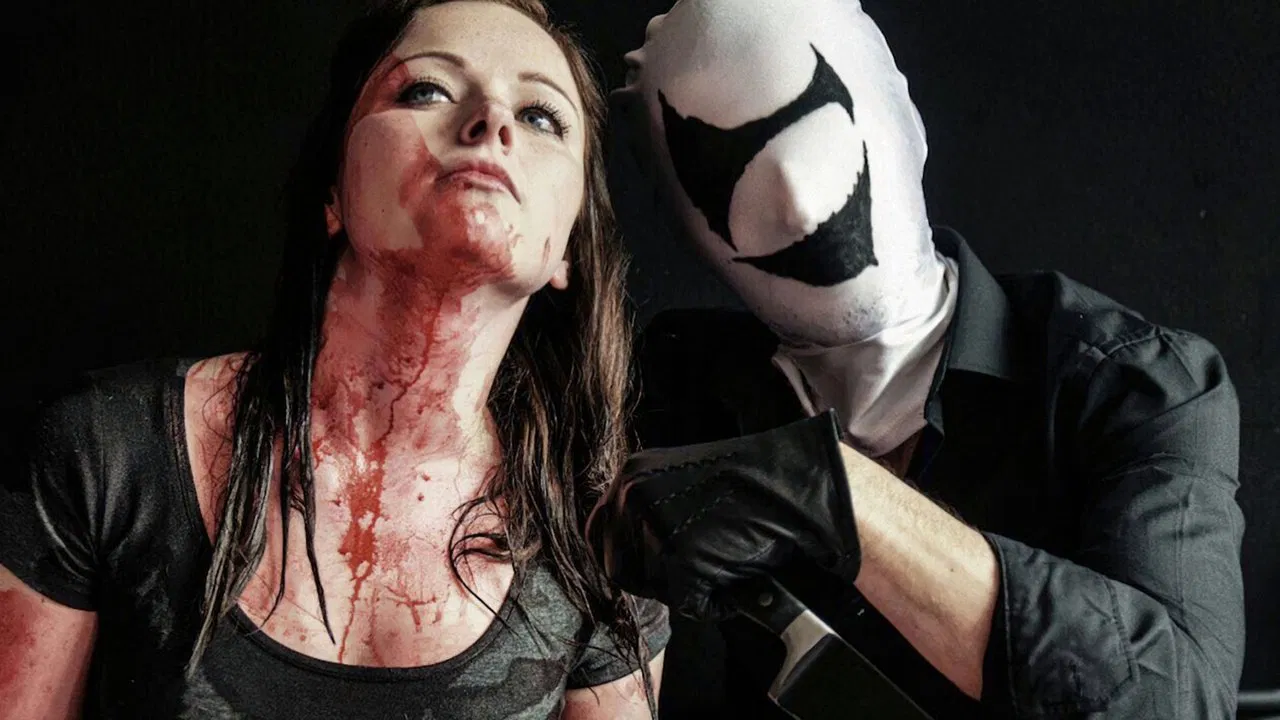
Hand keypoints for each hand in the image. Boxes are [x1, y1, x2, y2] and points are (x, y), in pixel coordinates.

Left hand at [587, 411, 860, 620]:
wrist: (800, 491)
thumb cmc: (751, 492)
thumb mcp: (679, 488)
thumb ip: (647, 511)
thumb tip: (624, 549)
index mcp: (629, 476)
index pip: (600, 536)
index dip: (630, 556)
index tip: (661, 560)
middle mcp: (632, 497)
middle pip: (621, 568)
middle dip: (659, 575)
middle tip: (705, 560)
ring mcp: (654, 527)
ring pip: (653, 589)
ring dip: (688, 586)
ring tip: (724, 561)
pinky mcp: (682, 558)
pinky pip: (690, 605)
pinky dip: (719, 602)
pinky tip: (740, 575)